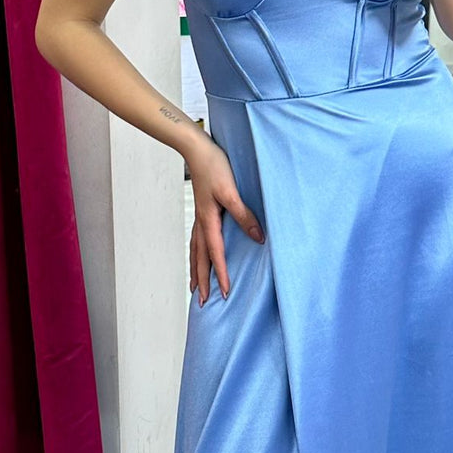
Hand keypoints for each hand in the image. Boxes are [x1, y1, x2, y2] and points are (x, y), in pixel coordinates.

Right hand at [187, 137, 262, 302]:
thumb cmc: (215, 167)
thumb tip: (258, 238)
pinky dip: (197, 254)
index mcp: (209, 220)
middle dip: (201, 281)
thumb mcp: (231, 192)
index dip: (221, 274)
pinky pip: (197, 240)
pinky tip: (199, 256)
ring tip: (194, 287)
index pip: (216, 254)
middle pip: (200, 258)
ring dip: (196, 270)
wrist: (197, 149)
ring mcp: (199, 217)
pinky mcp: (202, 210)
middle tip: (201, 303)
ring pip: (196, 251)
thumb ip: (244, 216)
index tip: (226, 293)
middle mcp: (201, 222)